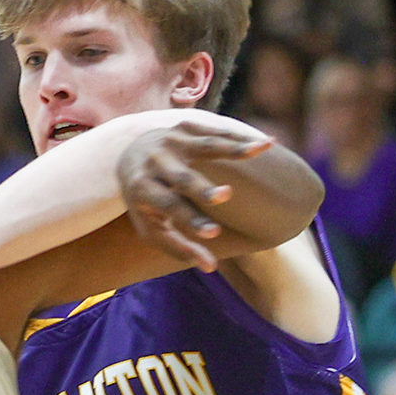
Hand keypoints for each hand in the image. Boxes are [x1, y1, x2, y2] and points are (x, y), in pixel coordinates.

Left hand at [117, 112, 269, 273]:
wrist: (129, 155)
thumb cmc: (147, 202)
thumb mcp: (153, 227)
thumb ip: (180, 248)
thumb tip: (211, 268)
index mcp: (142, 189)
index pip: (168, 207)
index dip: (190, 220)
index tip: (214, 233)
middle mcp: (154, 162)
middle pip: (181, 177)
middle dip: (202, 188)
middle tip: (225, 196)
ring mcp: (170, 140)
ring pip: (205, 145)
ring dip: (235, 149)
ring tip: (263, 150)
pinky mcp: (185, 126)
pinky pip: (215, 133)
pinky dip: (240, 138)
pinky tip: (266, 145)